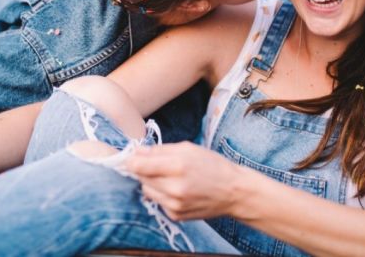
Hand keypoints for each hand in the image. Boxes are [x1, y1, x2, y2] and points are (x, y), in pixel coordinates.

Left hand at [125, 141, 243, 220]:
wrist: (233, 192)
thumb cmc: (212, 165)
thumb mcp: (188, 148)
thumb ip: (160, 150)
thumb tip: (136, 151)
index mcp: (177, 166)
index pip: (137, 166)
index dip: (131, 160)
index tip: (132, 157)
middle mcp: (174, 188)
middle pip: (140, 178)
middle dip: (144, 170)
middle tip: (158, 166)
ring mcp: (174, 205)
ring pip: (147, 191)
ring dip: (153, 183)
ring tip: (170, 178)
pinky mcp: (176, 215)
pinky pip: (158, 202)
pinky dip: (163, 195)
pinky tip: (178, 190)